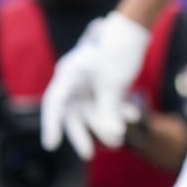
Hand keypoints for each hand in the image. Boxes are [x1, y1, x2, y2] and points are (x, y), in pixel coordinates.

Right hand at [40, 12, 150, 157]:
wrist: (135, 31)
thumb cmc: (118, 52)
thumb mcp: (114, 84)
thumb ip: (109, 111)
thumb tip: (114, 137)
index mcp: (70, 75)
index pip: (55, 104)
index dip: (51, 125)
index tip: (52, 145)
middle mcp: (75, 81)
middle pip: (72, 114)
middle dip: (81, 134)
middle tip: (88, 155)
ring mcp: (89, 84)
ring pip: (91, 113)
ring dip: (105, 126)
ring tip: (119, 141)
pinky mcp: (103, 86)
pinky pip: (106, 105)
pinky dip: (117, 112)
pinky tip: (132, 116)